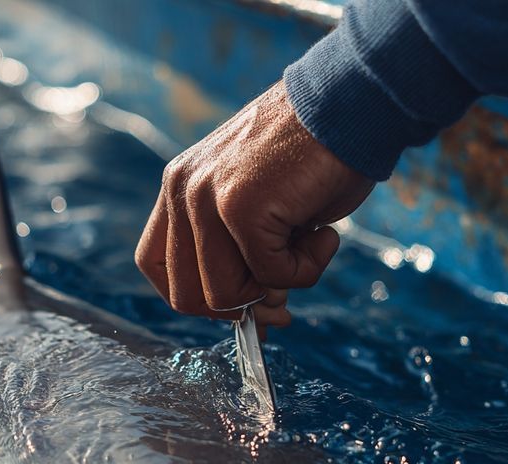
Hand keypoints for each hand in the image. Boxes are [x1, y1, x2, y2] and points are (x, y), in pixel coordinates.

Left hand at [135, 80, 373, 335]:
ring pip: (225, 294)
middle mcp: (183, 189)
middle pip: (186, 296)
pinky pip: (271, 276)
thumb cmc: (318, 155)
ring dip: (279, 287)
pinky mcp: (241, 207)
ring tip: (310, 247)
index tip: (242, 304)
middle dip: (241, 307)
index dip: (198, 299)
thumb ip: (242, 252)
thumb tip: (256, 313)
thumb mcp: (262, 207)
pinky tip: (324, 234)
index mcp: (180, 186)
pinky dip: (307, 269)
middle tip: (284, 298)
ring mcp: (207, 198)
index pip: (156, 266)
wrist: (351, 104)